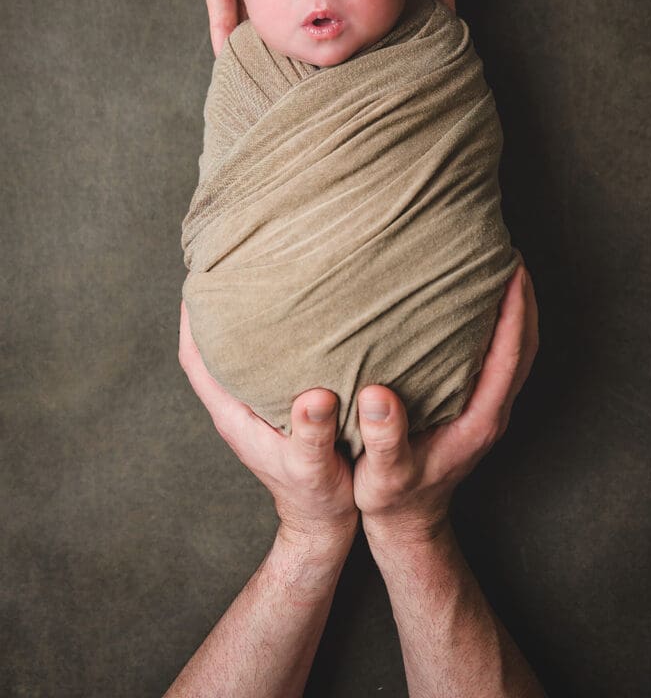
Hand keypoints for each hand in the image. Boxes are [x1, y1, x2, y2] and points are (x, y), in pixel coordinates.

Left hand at [178, 302, 357, 546]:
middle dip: (214, 308)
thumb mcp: (314, 467)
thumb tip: (314, 396)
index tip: (197, 280)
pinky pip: (266, 362)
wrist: (324, 522)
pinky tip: (293, 316)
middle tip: (229, 264)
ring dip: (242, 320)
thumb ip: (311, 434)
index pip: (196, 360)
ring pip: (239, 353)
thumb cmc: (317, 496)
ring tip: (258, 278)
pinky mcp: (281, 406)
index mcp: (234, 415)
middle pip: (212, 348)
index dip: (189, 321)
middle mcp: (239, 405)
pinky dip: (271, 336)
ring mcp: (257, 406)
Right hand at [353, 263, 537, 549]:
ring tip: (494, 269)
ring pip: (515, 349)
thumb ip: (384, 438)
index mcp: (479, 419)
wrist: (407, 522)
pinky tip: (471, 307)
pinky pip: (498, 356)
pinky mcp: (474, 406)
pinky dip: (496, 325)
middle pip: (523, 344)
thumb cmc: (394, 499)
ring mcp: (487, 408)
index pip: (509, 353)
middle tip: (505, 253)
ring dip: (513, 309)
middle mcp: (491, 410)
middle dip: (521, 297)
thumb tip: (377, 393)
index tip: (510, 268)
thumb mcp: (384, 474)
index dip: (513, 309)